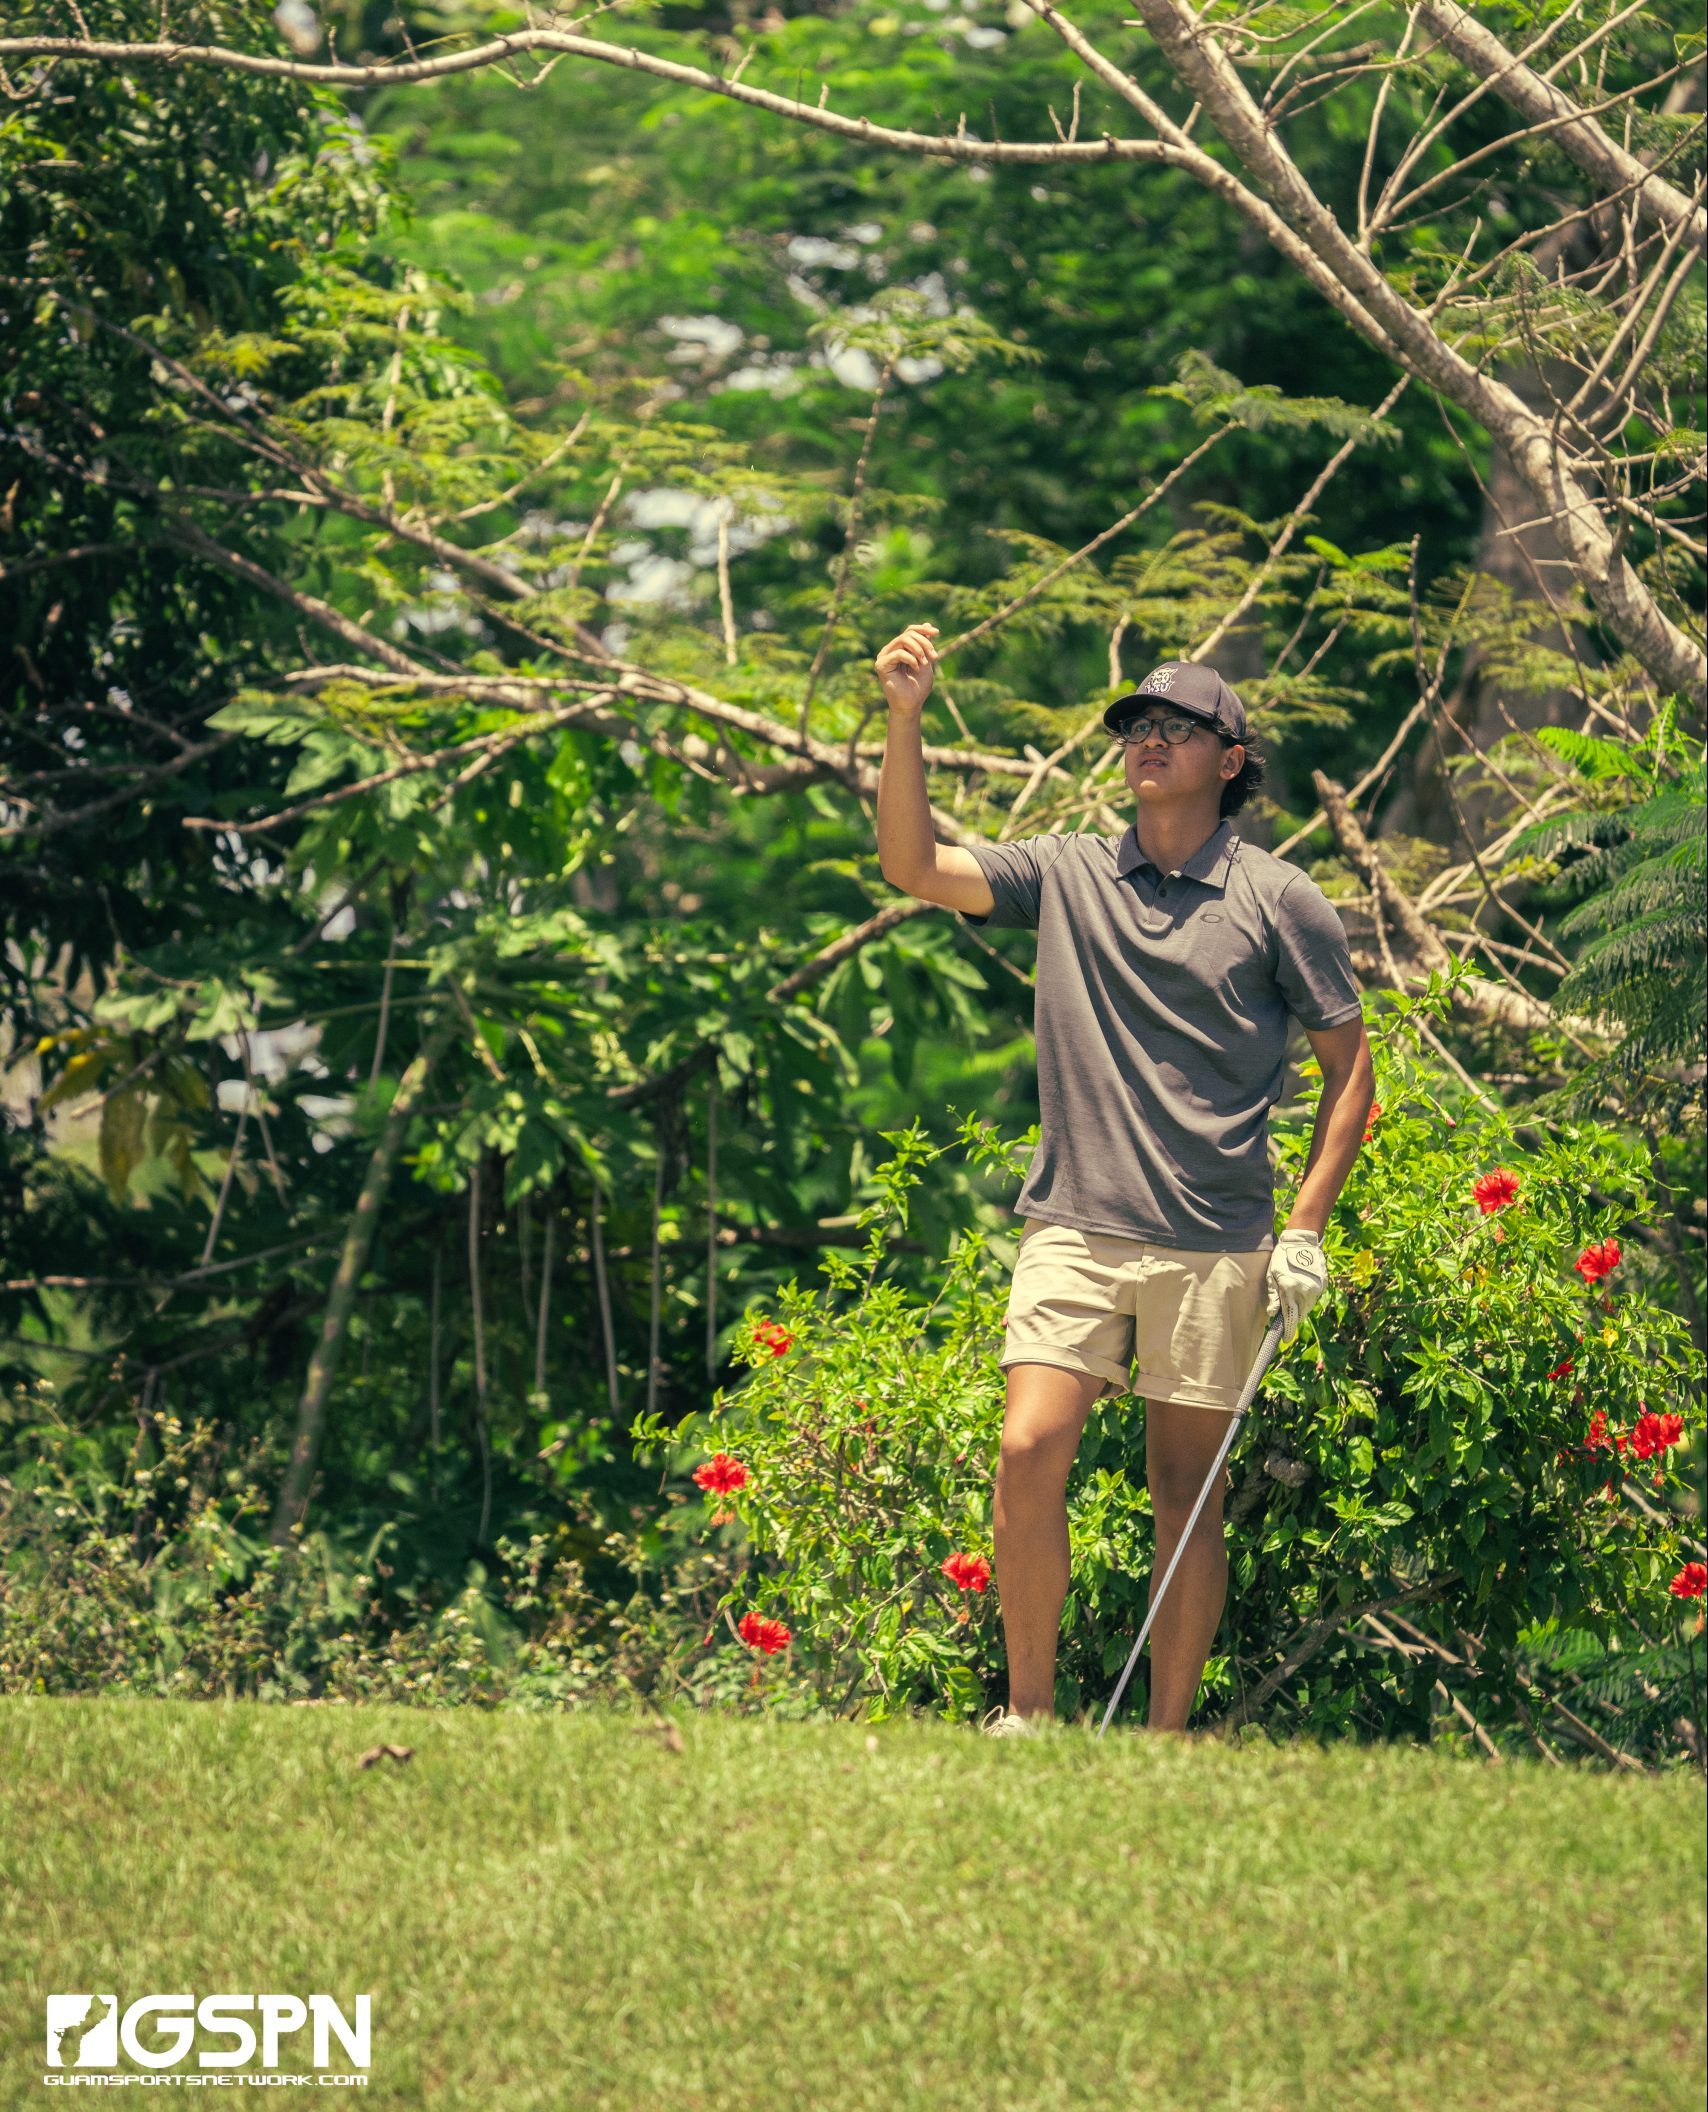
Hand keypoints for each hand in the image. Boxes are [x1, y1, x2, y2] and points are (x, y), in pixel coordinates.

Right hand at [874, 622, 939, 715]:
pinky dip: (911, 659)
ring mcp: (884, 657)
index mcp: (899, 649)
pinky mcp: (881, 665)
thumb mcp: (925, 661)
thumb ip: (925, 644)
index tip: (937, 633)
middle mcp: (889, 651)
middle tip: (934, 657)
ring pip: (903, 640)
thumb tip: (928, 624)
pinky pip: (899, 653)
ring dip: (919, 649)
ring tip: (925, 662)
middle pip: (908, 634)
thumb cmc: (918, 687)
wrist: (911, 705)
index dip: (923, 629)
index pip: (909, 631)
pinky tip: (917, 668)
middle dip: (924, 642)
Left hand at [1265, 1228, 1328, 1345]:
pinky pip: (1314, 1297)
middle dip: (1293, 1317)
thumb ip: (1273, 1295)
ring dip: (1300, 1307)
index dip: (1288, 1331)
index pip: (1290, 1317)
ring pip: (1308, 1306)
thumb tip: (1273, 1314)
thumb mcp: (1271, 1275)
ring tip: (1293, 1298)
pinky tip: (1301, 1289)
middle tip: (1286, 1315)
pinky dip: (1307, 1298)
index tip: (1285, 1340)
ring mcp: (1316, 1288)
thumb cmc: (1282, 1258)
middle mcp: (1305, 1291)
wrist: (1302, 1241)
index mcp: (1290, 1289)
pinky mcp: (1323, 1284)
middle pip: (1300, 1314)